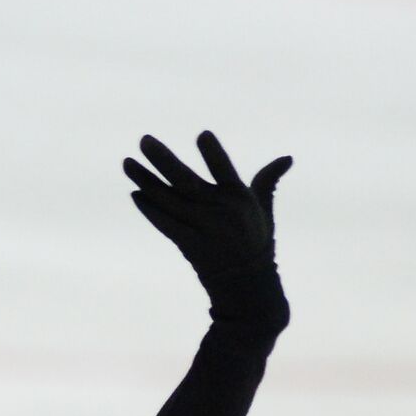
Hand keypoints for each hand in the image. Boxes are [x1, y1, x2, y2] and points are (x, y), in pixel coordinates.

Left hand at [124, 132, 291, 281]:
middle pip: (186, 181)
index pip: (226, 171)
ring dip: (146, 181)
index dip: (215, 155)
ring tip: (128, 163)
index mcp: (239, 198)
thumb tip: (287, 158)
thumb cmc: (254, 237)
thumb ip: (267, 180)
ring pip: (168, 200)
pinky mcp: (188, 244)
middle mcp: (219, 211)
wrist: (245, 281)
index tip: (203, 134)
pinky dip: (149, 210)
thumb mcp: (263, 208)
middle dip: (163, 160)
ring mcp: (202, 228)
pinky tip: (135, 193)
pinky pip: (164, 224)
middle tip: (144, 141)